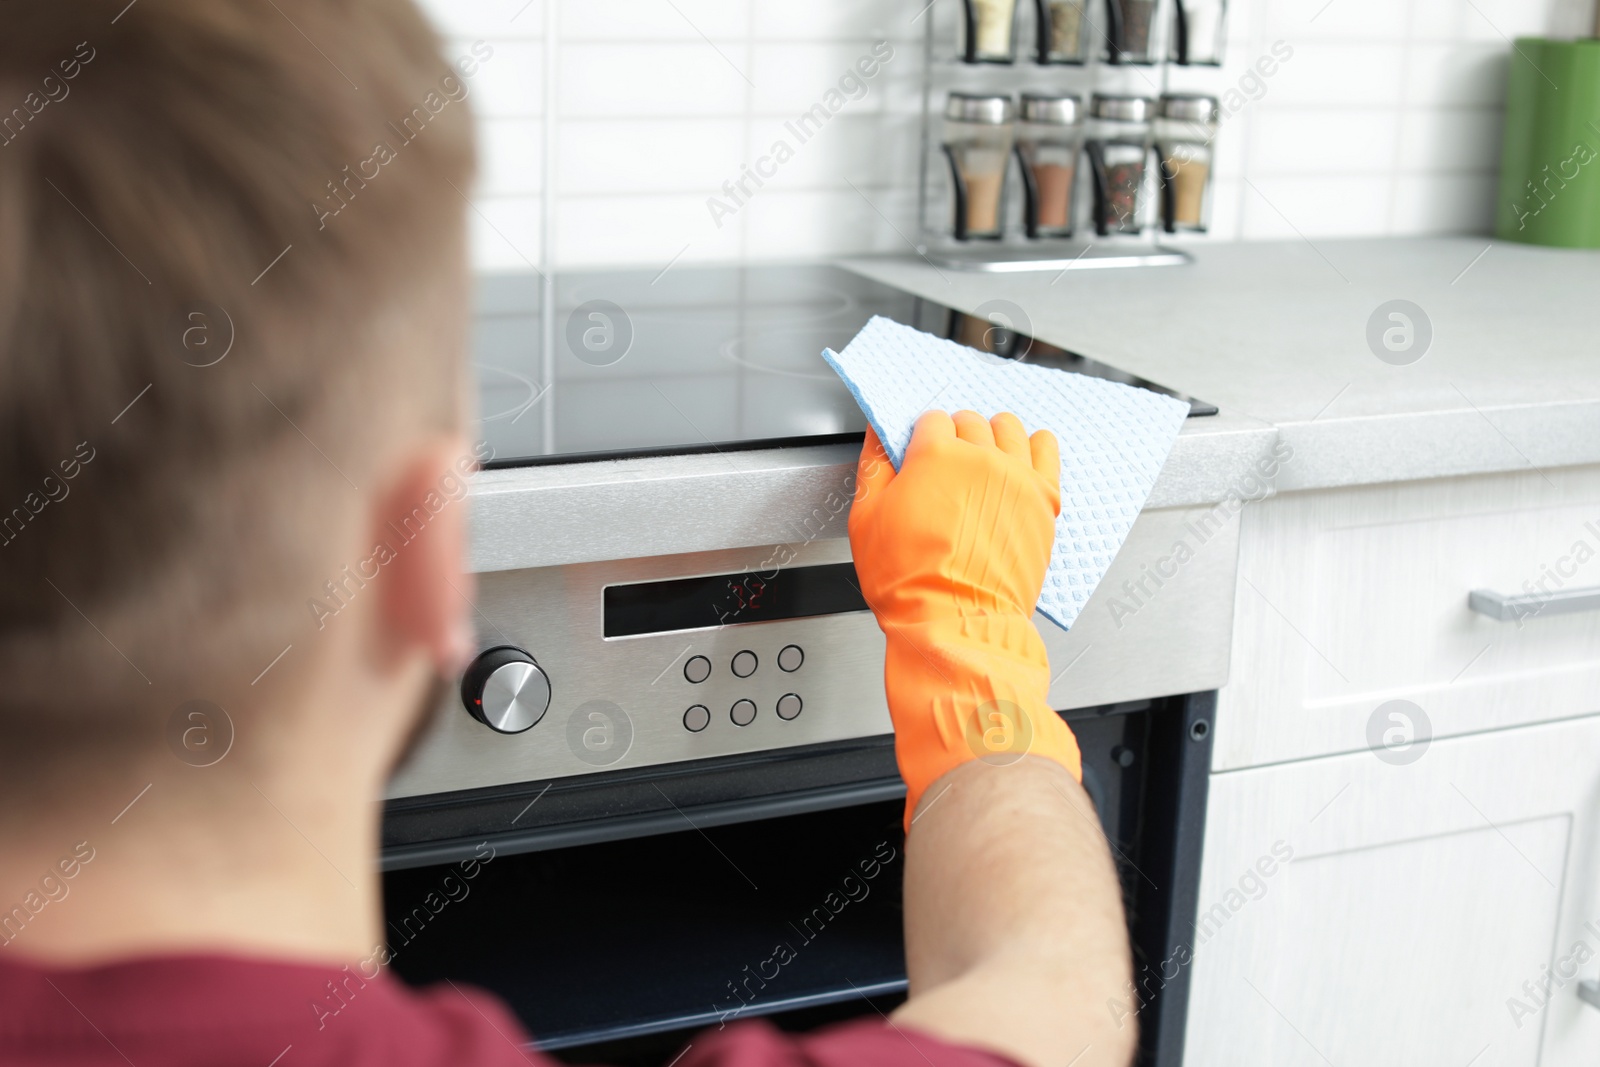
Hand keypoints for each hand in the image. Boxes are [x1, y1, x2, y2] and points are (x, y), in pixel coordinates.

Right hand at [848, 410, 1080, 829]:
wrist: (954, 626)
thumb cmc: (909, 583)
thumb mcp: (866, 520)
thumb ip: (874, 468)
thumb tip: (877, 438)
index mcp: (935, 456)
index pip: (931, 420)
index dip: (920, 436)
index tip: (918, 454)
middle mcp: (981, 459)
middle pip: (970, 422)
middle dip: (955, 435)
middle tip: (946, 464)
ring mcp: (1017, 478)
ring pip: (1010, 429)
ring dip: (994, 433)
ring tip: (984, 453)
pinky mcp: (1043, 501)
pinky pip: (1048, 451)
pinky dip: (1038, 445)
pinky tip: (1028, 451)